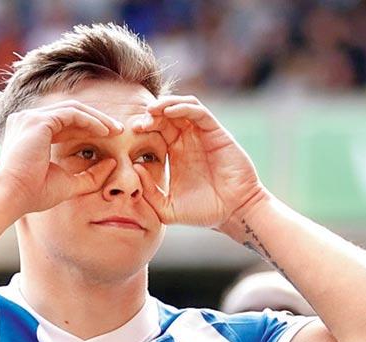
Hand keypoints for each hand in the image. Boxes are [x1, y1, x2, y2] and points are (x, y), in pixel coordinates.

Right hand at [0, 100, 122, 214]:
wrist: (13, 196)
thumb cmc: (34, 194)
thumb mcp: (69, 184)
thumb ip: (90, 175)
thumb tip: (112, 162)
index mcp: (31, 134)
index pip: (65, 124)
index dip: (89, 129)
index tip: (110, 139)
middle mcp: (28, 121)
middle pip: (70, 113)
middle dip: (97, 120)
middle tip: (118, 130)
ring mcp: (31, 118)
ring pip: (73, 109)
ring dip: (97, 118)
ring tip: (115, 130)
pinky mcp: (38, 120)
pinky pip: (71, 114)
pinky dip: (90, 121)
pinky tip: (105, 132)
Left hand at [131, 95, 266, 232]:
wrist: (234, 212)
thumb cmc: (204, 212)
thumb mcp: (167, 208)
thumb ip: (149, 192)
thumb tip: (134, 168)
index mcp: (175, 154)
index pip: (156, 131)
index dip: (143, 128)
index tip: (131, 134)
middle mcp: (188, 140)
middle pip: (165, 116)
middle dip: (151, 115)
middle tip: (139, 124)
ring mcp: (202, 135)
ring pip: (181, 107)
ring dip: (165, 104)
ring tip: (152, 111)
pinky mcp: (216, 132)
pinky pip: (198, 112)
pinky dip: (183, 107)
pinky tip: (169, 112)